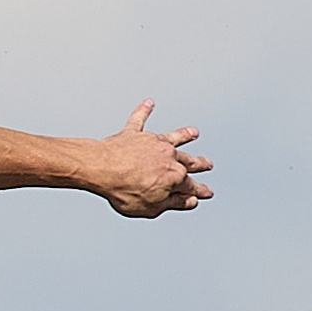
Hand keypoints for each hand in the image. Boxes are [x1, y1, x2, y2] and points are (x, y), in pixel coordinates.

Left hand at [86, 102, 212, 219]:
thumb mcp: (152, 207)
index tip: (208, 192)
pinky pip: (140, 119)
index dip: (201, 190)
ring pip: (173, 137)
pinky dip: (144, 111)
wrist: (103, 169)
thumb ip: (174, 203)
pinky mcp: (134, 133)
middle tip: (208, 164)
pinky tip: (149, 103)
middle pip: (188, 161)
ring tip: (193, 132)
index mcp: (174, 177)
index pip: (192, 186)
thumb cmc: (124, 190)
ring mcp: (152, 143)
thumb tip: (190, 201)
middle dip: (200, 164)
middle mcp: (168, 156)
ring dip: (184, 134)